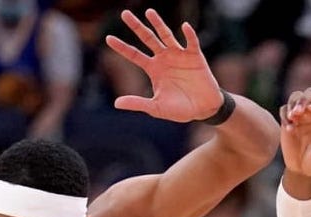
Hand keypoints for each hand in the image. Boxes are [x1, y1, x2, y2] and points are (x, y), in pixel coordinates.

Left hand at [105, 9, 221, 122]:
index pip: (134, 55)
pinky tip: (184, 27)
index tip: (107, 38)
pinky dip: (189, 35)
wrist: (203, 109)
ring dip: (158, 24)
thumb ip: (137, 103)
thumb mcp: (156, 108)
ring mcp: (179, 55)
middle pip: (147, 38)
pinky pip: (191, 42)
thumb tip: (116, 104)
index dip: (121, 47)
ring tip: (149, 12)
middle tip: (124, 13)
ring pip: (166, 35)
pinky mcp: (195, 56)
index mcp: (153, 69)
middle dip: (136, 27)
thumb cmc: (180, 110)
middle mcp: (164, 58)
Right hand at [279, 88, 310, 179]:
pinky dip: (284, 115)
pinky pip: (284, 110)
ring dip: (293, 104)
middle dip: (305, 99)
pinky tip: (288, 129)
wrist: (302, 169)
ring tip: (292, 117)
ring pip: (296, 96)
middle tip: (298, 112)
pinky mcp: (288, 120)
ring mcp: (301, 115)